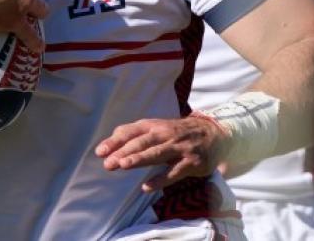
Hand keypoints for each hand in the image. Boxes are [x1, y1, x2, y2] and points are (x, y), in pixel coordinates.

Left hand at [95, 115, 225, 191]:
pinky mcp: (191, 163)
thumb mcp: (158, 128)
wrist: (213, 134)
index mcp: (154, 126)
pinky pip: (174, 173)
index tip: (100, 152)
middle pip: (142, 142)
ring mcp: (179, 148)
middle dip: (124, 152)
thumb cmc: (178, 133)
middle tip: (108, 163)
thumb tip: (110, 142)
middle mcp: (166, 134)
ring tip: (123, 166)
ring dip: (139, 159)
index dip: (115, 141)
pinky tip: (147, 187)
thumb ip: (136, 134)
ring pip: (157, 153)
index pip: (131, 131)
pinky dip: (160, 180)